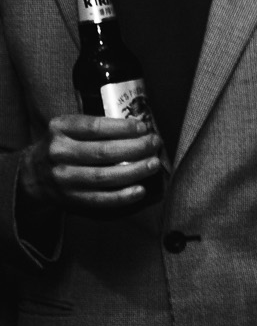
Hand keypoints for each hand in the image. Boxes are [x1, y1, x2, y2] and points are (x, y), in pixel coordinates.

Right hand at [21, 114, 162, 217]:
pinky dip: (122, 196)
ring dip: (134, 171)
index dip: (122, 128)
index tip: (143, 127)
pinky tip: (140, 190)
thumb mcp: (70, 127)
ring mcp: (64, 177)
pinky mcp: (71, 198)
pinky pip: (100, 199)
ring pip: (103, 176)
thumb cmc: (64, 145)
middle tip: (155, 144)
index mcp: (60, 129)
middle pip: (103, 152)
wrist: (33, 174)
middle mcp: (59, 152)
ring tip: (154, 164)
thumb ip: (97, 126)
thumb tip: (140, 128)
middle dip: (135, 148)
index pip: (95, 127)